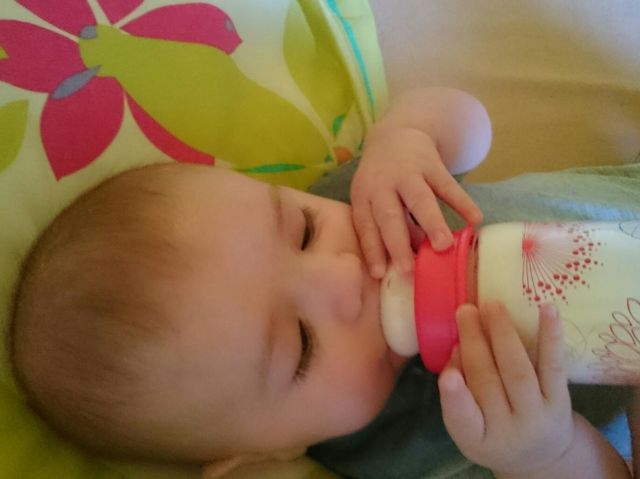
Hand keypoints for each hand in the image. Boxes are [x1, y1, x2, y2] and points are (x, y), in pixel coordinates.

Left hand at [351, 126, 481, 277]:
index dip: (373, 250)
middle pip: (389, 216)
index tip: (379, 274)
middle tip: (408, 269)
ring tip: (444, 246)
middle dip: (398, 243)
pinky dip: (462, 202)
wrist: (395, 135)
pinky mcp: (432, 165)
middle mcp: (383, 185)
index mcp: (364, 197)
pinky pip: (448, 186)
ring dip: (432, 223)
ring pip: (420, 200)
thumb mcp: (376, 200)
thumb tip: (407, 262)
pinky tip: (475, 219)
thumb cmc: (383, 181)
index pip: (366, 227)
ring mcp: (408, 174)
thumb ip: (390, 229)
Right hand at [438, 302, 574, 476]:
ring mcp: (537, 414)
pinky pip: (554, 364)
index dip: (456, 398)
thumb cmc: (492, 432)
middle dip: (475, 343)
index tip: (449, 376)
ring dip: (503, 334)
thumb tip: (459, 346)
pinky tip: (547, 308)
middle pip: (488, 382)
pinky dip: (550, 335)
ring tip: (491, 306)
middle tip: (465, 311)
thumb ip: (456, 391)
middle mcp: (508, 430)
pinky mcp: (560, 399)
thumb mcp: (467, 426)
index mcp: (476, 438)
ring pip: (518, 371)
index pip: (463, 420)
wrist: (542, 455)